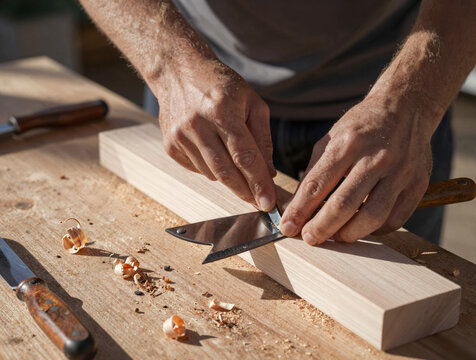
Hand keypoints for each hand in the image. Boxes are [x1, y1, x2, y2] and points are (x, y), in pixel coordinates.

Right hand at [157, 59, 275, 210]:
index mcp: (221, 110)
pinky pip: (197, 169)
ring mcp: (179, 136)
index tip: (269, 202)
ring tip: (236, 163)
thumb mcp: (252, 102)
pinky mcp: (170, 145)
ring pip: (211, 173)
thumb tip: (269, 172)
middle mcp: (197, 124)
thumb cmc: (221, 85)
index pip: (244, 155)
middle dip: (245, 191)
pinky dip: (211, 169)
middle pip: (225, 171)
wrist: (178, 72)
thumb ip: (262, 138)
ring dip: (229, 177)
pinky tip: (214, 152)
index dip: (258, 182)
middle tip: (259, 202)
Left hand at [279, 94, 433, 243]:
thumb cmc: (360, 127)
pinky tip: (362, 227)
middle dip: (321, 227)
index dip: (299, 210)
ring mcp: (400, 171)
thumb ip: (313, 175)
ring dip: (348, 234)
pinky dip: (375, 230)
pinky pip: (395, 219)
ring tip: (335, 237)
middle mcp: (375, 157)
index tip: (287, 227)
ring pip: (372, 216)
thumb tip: (295, 208)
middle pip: (343, 204)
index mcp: (347, 144)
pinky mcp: (418, 183)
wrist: (405, 108)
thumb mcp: (330, 140)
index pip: (316, 185)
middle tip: (309, 238)